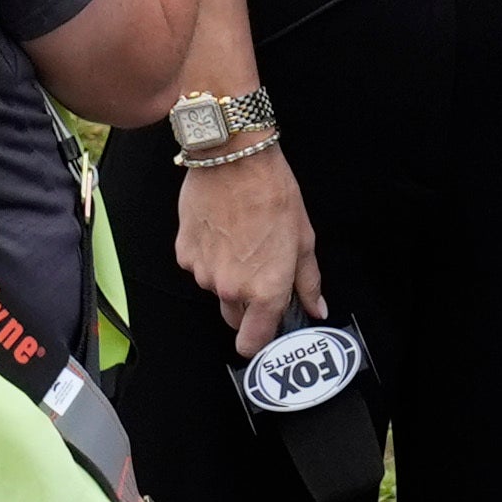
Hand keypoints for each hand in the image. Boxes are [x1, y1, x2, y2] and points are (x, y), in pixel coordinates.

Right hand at [177, 142, 323, 357]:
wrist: (234, 159)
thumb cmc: (272, 193)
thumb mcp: (303, 238)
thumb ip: (308, 282)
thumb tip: (317, 308)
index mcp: (265, 289)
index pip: (252, 342)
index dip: (259, 340)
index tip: (266, 330)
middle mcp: (231, 288)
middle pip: (234, 318)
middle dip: (247, 304)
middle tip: (260, 270)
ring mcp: (204, 273)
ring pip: (216, 290)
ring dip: (228, 277)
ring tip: (243, 241)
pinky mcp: (185, 254)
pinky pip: (199, 268)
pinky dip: (210, 257)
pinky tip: (223, 232)